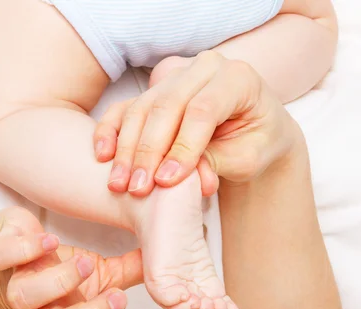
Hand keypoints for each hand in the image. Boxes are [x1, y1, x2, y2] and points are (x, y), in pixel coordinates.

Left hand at [0, 207, 142, 308]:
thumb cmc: (44, 266)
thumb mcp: (94, 272)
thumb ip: (128, 273)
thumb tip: (167, 270)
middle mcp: (34, 307)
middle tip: (117, 297)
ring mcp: (13, 280)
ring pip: (25, 298)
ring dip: (61, 281)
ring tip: (86, 264)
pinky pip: (2, 255)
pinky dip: (28, 248)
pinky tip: (49, 239)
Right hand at [93, 51, 298, 196]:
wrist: (256, 129)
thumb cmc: (257, 142)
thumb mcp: (249, 157)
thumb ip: (215, 162)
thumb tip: (173, 177)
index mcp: (238, 78)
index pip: (202, 111)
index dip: (182, 147)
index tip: (166, 182)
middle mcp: (205, 68)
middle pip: (167, 106)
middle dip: (149, 151)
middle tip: (138, 188)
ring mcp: (178, 74)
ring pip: (143, 107)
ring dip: (128, 148)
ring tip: (120, 183)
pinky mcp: (157, 88)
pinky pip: (127, 106)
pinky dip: (112, 130)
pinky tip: (104, 155)